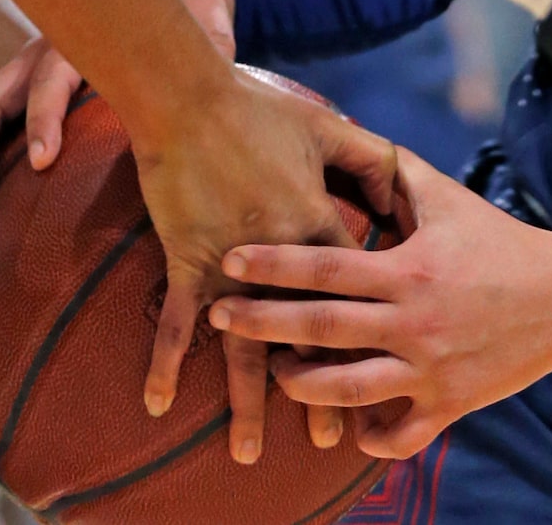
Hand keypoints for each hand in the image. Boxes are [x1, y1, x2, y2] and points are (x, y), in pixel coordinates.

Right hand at [0, 0, 235, 207]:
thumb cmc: (187, 21)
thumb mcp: (203, 23)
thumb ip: (213, 41)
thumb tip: (224, 56)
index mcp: (88, 36)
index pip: (54, 74)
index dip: (43, 115)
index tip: (41, 161)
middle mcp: (48, 49)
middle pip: (0, 89)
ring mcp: (32, 67)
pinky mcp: (28, 88)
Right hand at [0, 0, 373, 463]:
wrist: (191, 97)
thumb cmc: (256, 107)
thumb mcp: (323, 126)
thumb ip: (363, 155)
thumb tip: (397, 176)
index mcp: (320, 223)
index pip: (356, 291)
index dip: (369, 332)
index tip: (385, 368)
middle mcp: (284, 257)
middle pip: (309, 338)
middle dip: (320, 392)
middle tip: (329, 442)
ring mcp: (234, 265)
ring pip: (246, 348)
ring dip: (249, 403)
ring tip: (252, 453)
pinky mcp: (189, 259)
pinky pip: (177, 322)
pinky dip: (162, 361)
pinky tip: (154, 403)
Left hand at [207, 150, 551, 458]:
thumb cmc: (501, 242)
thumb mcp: (449, 199)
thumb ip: (397, 174)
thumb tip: (354, 143)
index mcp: (409, 270)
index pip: (327, 267)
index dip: (274, 264)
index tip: (232, 259)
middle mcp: (414, 323)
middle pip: (322, 329)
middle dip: (263, 324)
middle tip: (217, 318)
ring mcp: (431, 371)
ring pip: (349, 391)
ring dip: (302, 386)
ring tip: (275, 374)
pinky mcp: (451, 406)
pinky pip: (399, 436)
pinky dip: (370, 437)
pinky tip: (346, 428)